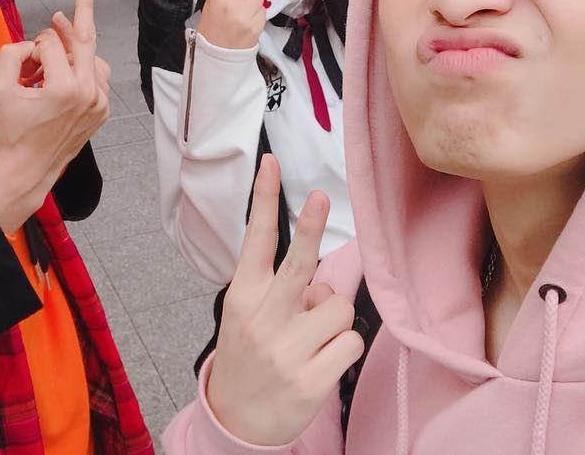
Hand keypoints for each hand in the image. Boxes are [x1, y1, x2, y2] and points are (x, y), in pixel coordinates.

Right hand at [0, 0, 109, 233]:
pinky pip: (98, 76)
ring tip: (55, 43)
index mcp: (64, 88)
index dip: (31, 48)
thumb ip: (11, 54)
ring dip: (74, 47)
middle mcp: (88, 93)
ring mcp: (100, 103)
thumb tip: (33, 42)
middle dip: (79, 11)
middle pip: (84, 39)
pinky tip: (68, 68)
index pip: (49, 45)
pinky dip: (84, 67)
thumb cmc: (12, 132)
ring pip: (92, 57)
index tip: (22, 65)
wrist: (29, 170)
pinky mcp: (103, 110)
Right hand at [195, 0, 287, 49]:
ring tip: (240, 17)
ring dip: (254, 1)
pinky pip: (263, 11)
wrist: (216, 58)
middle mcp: (231, 0)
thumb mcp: (213, 7)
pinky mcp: (256, 24)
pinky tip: (245, 26)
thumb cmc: (213, 30)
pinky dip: (257, 15)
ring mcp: (245, 13)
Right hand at [206, 155, 362, 445]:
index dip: (264, 199)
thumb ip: (280, 291)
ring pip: (339, 307)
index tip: (271, 163)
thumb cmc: (248, 359)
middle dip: (310, 227)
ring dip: (334, 320)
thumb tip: (323, 282)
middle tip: (318, 196)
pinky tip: (321, 363)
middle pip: (298, 263)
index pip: (255, 239)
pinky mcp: (310, 381)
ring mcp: (285, 351)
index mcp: (244, 297)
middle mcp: (263, 319)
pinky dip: (344, 350)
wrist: (234, 422)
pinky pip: (351, 343)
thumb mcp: (247, 317)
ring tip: (311, 340)